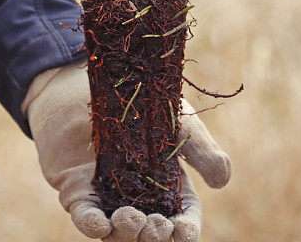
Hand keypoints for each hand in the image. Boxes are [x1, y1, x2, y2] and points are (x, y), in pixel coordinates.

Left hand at [24, 63, 230, 241]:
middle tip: (154, 224)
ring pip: (117, 231)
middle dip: (154, 236)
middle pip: (149, 233)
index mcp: (170, 185)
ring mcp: (108, 194)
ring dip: (125, 234)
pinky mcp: (78, 187)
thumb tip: (222, 181)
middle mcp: (140, 196)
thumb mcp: (181, 122)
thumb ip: (202, 150)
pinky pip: (84, 215)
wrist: (107, 73)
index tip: (183, 234)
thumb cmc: (150, 98)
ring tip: (130, 218)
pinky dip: (91, 225)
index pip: (181, 221)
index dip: (184, 232)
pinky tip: (100, 224)